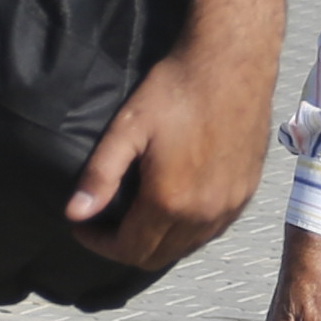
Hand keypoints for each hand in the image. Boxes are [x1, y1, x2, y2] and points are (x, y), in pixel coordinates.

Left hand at [64, 41, 272, 274]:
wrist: (232, 63)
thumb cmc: (177, 89)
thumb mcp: (129, 127)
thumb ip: (101, 175)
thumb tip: (74, 213)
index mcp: (171, 201)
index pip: (129, 249)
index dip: (99, 244)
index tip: (82, 225)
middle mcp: (204, 214)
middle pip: (157, 256)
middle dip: (124, 247)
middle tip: (103, 223)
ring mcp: (230, 206)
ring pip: (186, 247)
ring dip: (156, 240)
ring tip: (134, 216)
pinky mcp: (246, 193)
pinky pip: (211, 231)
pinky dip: (186, 231)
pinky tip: (173, 206)